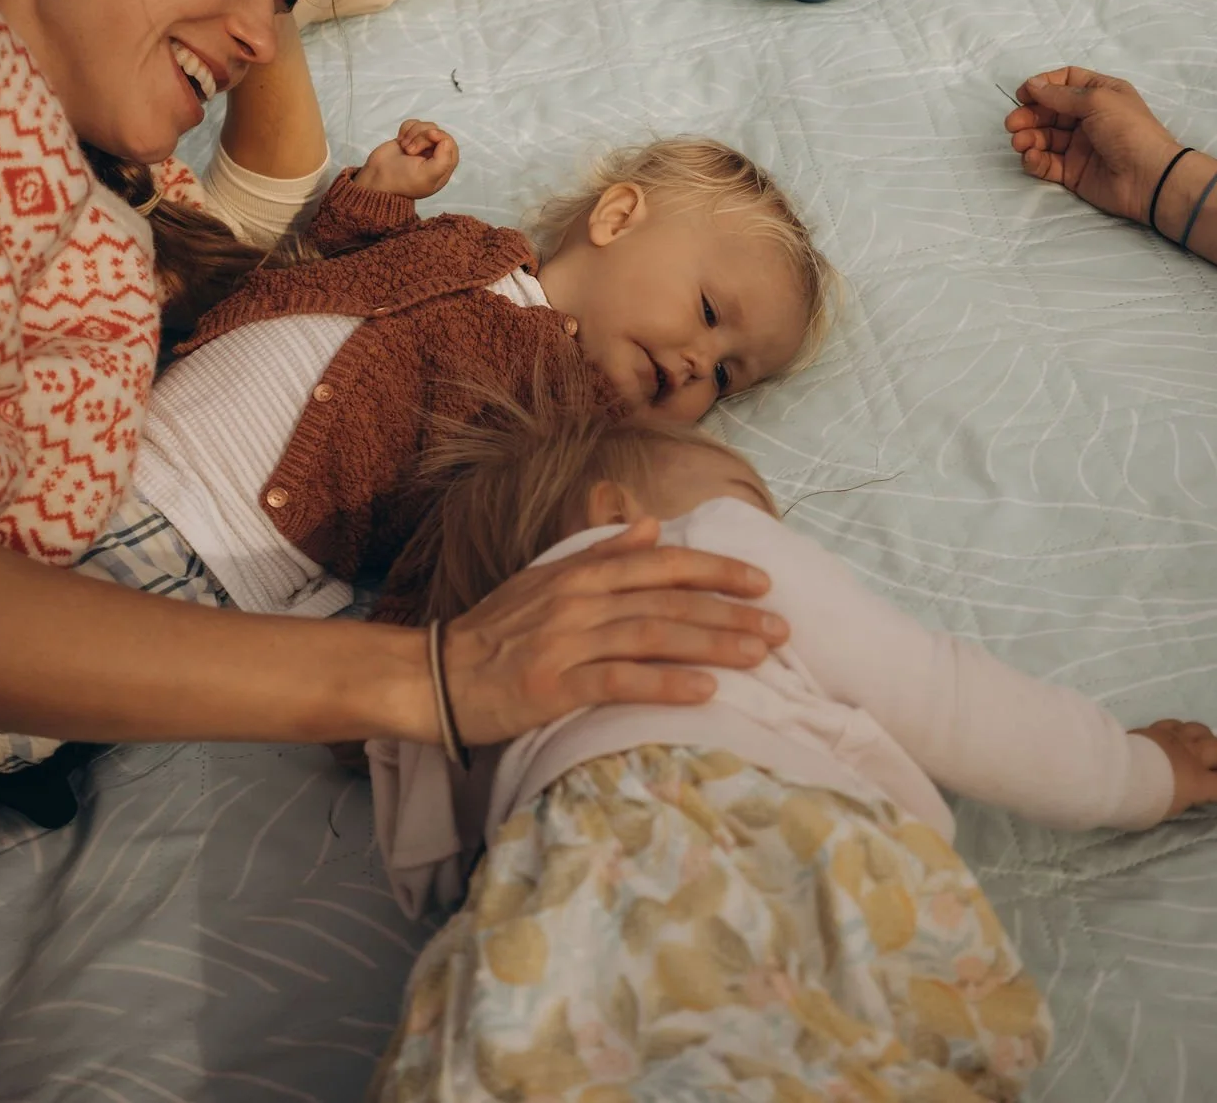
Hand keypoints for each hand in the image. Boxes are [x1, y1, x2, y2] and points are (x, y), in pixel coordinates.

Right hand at [357, 119, 458, 198]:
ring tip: (404, 148)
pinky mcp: (409, 139)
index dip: (440, 136)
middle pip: (437, 132)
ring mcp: (421, 146)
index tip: (429, 136)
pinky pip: (413, 124)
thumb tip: (446, 141)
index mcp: (443, 167)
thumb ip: (443, 161)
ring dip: (413, 133)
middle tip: (410, 151)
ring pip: (425, 126)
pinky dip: (406, 129)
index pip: (450, 143)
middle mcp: (434, 155)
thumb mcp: (427, 176)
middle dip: (422, 136)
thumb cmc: (402, 181)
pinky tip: (400, 142)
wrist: (377, 179)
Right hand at [441, 519, 788, 745]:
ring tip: (759, 655)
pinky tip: (705, 691)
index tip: (762, 580)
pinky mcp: (552, 685)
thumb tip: (652, 526)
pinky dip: (666, 684)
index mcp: (582, 574)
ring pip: (654, 635)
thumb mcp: (546, 580)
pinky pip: (620, 681)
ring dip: (713, 643)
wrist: (435, 675)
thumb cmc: (495, 632)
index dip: (716, 569)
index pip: (663, 563)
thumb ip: (601, 554)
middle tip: (781, 627)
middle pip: (670, 599)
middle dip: (731, 611)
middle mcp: (580, 601)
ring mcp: (566, 642)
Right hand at [1005, 67, 1182, 224]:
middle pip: (1050, 111)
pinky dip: (1035, 160)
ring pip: (1046, 138)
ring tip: (1020, 142)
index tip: (1023, 94)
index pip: (1065, 82)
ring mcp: (1080, 146)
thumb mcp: (1097, 101)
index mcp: (1100, 94)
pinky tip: (1031, 158)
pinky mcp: (1073, 172)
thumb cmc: (1128, 130)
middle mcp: (1089, 118)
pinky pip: (1048, 163)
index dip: (1043, 86)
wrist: (1148, 177)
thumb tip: (1033, 85)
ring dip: (1029, 138)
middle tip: (1013, 124)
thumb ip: (1061, 95)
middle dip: (1029, 115)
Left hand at [1134, 719, 1216, 816]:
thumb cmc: (1140, 800)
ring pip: (1201, 730)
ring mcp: (1173, 738)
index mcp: (1197, 781)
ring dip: (1205, 741)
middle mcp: (1190, 755)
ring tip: (1198, 752)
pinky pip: (1176, 724)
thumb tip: (1179, 793)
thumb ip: (1179, 799)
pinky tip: (1176, 739)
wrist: (1114, 774)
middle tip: (1215, 774)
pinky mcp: (1155, 729)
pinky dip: (1182, 732)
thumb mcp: (1166, 810)